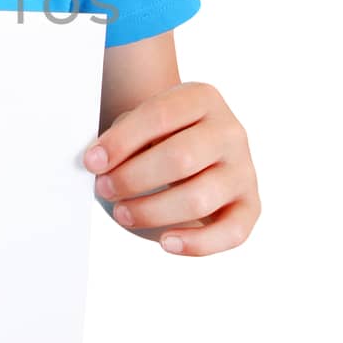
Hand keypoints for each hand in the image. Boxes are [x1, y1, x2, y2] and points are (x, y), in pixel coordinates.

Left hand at [83, 81, 259, 255]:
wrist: (194, 150)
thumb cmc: (159, 138)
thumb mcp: (143, 124)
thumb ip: (124, 137)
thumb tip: (97, 161)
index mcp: (202, 98)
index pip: (159, 115)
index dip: (121, 141)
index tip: (92, 162)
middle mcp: (230, 132)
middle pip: (181, 158)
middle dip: (133, 178)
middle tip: (104, 188)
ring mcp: (243, 170)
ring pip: (199, 198)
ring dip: (152, 211)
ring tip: (122, 213)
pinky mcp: (249, 206)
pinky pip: (231, 233)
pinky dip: (197, 244)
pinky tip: (166, 242)